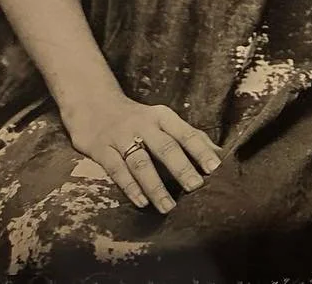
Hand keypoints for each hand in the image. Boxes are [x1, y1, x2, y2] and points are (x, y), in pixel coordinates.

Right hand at [62, 94, 221, 213]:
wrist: (92, 104)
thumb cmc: (137, 119)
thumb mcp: (163, 121)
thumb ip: (189, 136)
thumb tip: (218, 153)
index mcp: (163, 117)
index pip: (186, 133)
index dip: (200, 150)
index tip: (215, 167)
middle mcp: (143, 124)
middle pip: (165, 147)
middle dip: (181, 168)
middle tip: (195, 187)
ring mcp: (121, 137)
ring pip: (141, 163)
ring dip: (155, 186)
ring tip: (168, 206)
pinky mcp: (101, 149)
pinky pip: (117, 170)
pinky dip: (130, 187)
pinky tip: (141, 202)